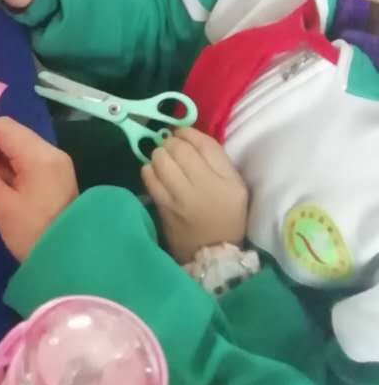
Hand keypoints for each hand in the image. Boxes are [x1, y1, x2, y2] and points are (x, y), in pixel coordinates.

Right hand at [0, 118, 77, 261]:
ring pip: (18, 146)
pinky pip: (25, 160)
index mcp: (40, 157)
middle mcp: (50, 153)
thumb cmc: (32, 235)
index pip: (4, 129)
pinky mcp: (52, 176)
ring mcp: (54, 164)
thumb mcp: (2, 205)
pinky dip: (5, 164)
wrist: (67, 262)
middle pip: (12, 134)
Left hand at [141, 128, 248, 265]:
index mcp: (226, 181)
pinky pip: (148, 177)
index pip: (203, 144)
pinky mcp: (162, 206)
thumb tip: (190, 135)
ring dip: (159, 154)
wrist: (212, 252)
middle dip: (172, 142)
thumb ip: (217, 159)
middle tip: (173, 147)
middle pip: (178, 149)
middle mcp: (203, 186)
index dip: (188, 133)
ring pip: (160, 159)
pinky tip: (157, 173)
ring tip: (165, 159)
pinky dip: (149, 169)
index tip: (183, 134)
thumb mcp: (235, 186)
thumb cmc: (227, 215)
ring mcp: (179, 198)